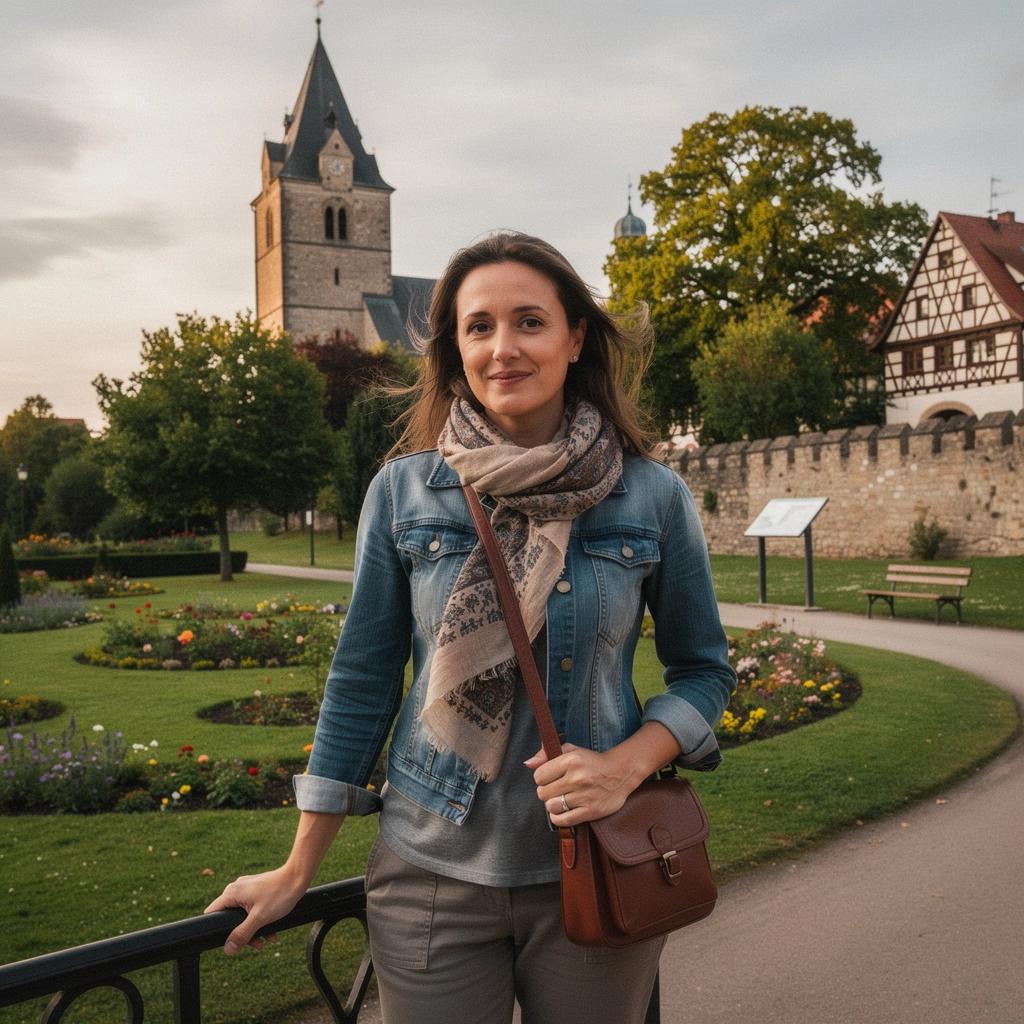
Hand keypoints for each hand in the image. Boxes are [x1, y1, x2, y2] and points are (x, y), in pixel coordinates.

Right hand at [204, 867, 305, 954]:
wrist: (298, 877)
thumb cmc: (279, 894)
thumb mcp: (259, 918)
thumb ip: (242, 934)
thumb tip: (227, 950)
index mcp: (231, 893)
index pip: (212, 914)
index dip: (216, 930)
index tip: (229, 942)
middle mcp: (236, 889)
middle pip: (230, 918)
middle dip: (243, 934)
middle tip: (257, 945)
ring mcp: (247, 889)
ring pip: (243, 916)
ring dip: (254, 930)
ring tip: (269, 940)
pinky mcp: (257, 890)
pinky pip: (252, 909)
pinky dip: (260, 921)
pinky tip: (272, 931)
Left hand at [525, 743, 641, 825]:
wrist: (621, 772)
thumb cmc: (593, 761)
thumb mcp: (571, 750)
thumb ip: (547, 753)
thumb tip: (528, 763)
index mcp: (570, 760)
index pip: (539, 776)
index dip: (541, 778)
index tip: (549, 778)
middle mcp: (577, 778)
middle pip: (543, 793)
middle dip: (546, 792)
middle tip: (555, 790)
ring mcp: (584, 796)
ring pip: (551, 807)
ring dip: (552, 805)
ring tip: (560, 800)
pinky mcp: (591, 811)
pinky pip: (564, 820)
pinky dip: (558, 817)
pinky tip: (563, 811)